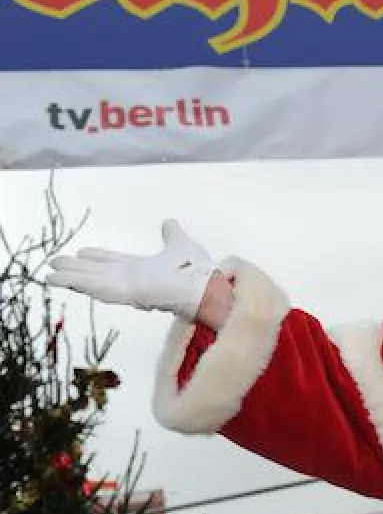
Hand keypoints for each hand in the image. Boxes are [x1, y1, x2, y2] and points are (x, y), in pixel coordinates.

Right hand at [47, 219, 216, 320]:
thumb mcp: (180, 244)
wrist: (202, 286)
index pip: (114, 262)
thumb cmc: (196, 271)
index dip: (97, 258)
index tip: (82, 253)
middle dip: (76, 268)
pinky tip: (56, 279)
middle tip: (55, 263)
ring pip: (89, 280)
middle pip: (96, 272)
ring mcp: (123, 286)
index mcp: (142, 269)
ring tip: (48, 273)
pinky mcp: (120, 292)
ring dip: (69, 276)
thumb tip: (169, 221)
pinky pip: (91, 286)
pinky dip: (73, 282)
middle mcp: (129, 278)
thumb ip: (172, 234)